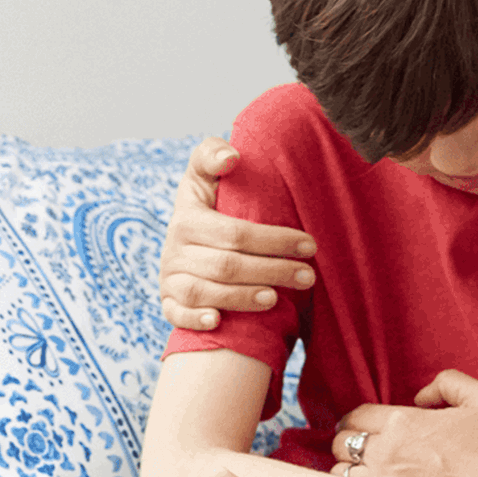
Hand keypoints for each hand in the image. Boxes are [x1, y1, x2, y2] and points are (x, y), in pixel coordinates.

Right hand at [157, 137, 317, 330]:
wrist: (181, 238)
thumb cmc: (207, 206)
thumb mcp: (203, 176)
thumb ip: (211, 155)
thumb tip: (232, 158)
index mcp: (187, 216)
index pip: (235, 232)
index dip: (274, 240)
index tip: (309, 244)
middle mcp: (175, 248)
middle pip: (227, 265)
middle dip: (272, 271)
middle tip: (308, 276)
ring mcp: (169, 277)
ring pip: (205, 291)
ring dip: (242, 298)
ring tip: (277, 298)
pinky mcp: (168, 302)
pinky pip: (176, 314)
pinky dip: (195, 318)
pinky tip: (218, 320)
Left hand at [331, 370, 477, 476]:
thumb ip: (447, 383)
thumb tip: (420, 397)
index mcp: (404, 422)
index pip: (357, 417)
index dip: (355, 420)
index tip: (359, 426)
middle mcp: (389, 454)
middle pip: (342, 445)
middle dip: (348, 443)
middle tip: (360, 449)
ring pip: (342, 476)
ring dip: (349, 472)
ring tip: (363, 475)